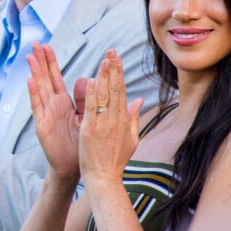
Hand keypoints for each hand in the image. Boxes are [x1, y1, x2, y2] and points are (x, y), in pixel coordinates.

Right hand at [27, 44, 83, 180]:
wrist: (74, 166)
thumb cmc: (79, 142)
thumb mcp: (84, 116)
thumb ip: (84, 98)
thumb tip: (85, 78)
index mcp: (63, 102)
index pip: (56, 77)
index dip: (51, 62)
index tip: (47, 46)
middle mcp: (53, 105)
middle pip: (45, 78)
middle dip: (41, 62)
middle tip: (35, 44)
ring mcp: (46, 114)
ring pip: (40, 89)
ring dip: (35, 73)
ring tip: (30, 57)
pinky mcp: (43, 125)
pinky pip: (38, 107)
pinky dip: (34, 94)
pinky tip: (31, 81)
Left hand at [79, 50, 143, 185]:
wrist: (105, 178)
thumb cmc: (116, 160)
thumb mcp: (131, 138)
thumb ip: (133, 117)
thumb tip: (140, 100)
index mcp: (123, 120)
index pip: (121, 91)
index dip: (119, 73)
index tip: (117, 58)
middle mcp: (115, 120)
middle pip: (115, 90)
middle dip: (113, 69)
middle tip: (111, 51)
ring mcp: (103, 125)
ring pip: (105, 96)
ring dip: (104, 77)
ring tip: (104, 60)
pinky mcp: (90, 131)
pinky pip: (92, 109)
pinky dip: (92, 95)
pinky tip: (92, 80)